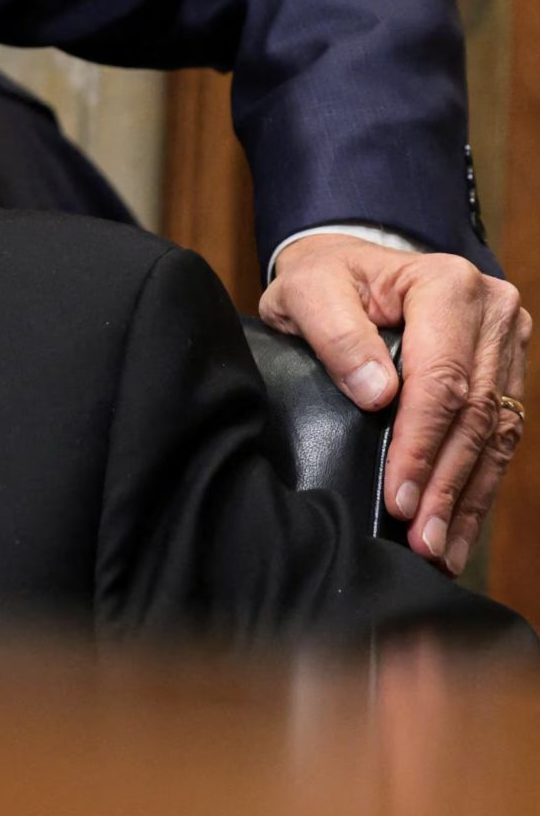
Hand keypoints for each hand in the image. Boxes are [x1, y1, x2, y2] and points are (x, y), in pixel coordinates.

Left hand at [260, 234, 528, 572]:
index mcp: (448, 285)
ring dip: (469, 497)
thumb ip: (336, 335)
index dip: (422, 446)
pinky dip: (480, 484)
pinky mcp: (505, 370)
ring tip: (442, 550)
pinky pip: (500, 434)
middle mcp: (493, 310)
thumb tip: (377, 393)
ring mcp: (506, 342)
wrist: (348, 265)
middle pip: (475, 413)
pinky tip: (462, 528)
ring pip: (497, 431)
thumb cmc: (323, 278)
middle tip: (423, 541)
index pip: (441, 380)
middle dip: (448, 485)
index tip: (400, 498)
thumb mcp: (308, 291)